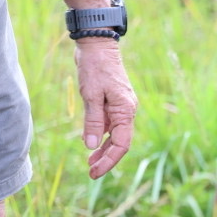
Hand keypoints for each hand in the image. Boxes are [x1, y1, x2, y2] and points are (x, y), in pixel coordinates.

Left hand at [73, 37, 135, 178]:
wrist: (97, 44)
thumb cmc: (95, 67)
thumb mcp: (91, 95)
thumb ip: (92, 121)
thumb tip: (91, 146)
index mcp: (125, 111)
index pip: (121, 144)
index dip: (109, 160)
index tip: (95, 171)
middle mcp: (127, 111)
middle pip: (119, 143)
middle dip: (106, 159)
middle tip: (91, 173)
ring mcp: (121, 107)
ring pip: (114, 135)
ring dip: (102, 149)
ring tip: (89, 163)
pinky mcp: (113, 103)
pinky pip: (109, 124)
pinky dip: (100, 135)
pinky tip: (90, 142)